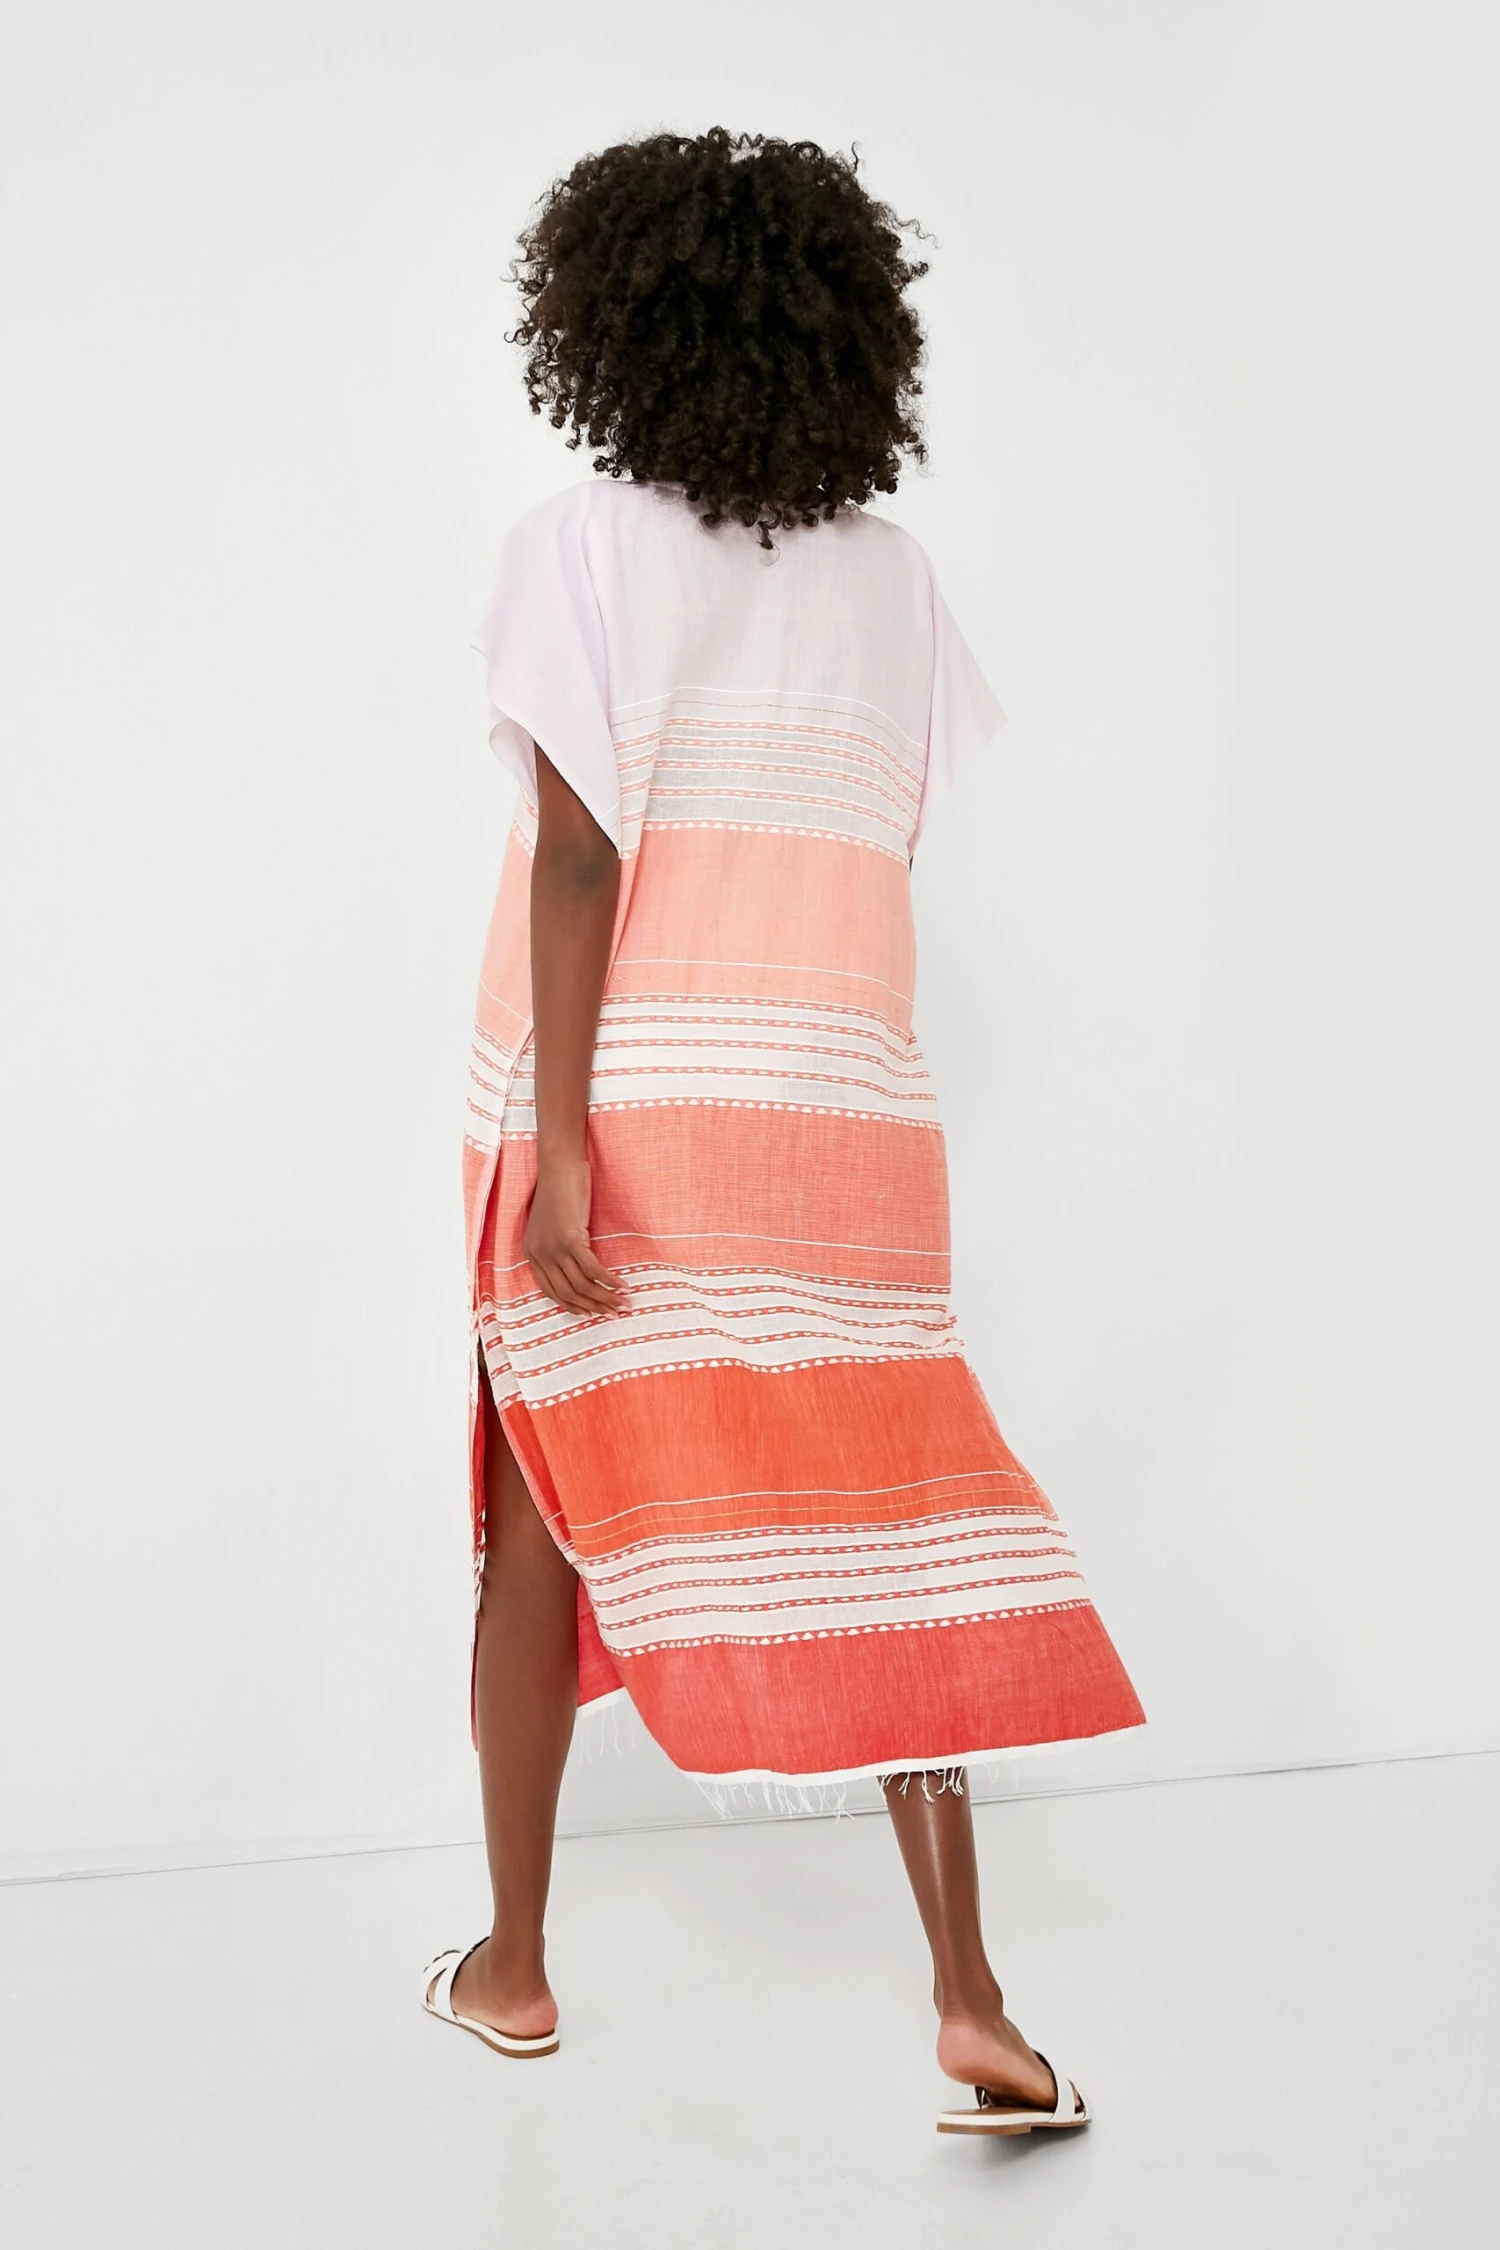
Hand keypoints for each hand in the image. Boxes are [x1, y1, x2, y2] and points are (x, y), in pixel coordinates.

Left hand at [523, 1152, 621, 1315]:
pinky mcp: (570, 1239)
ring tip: (624, 1303)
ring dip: (605, 1297)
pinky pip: (592, 1269)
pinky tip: (623, 1285)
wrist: (558, 1166)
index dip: (573, 1306)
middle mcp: (540, 1255)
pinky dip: (609, 1281)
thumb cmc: (559, 1189)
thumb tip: (578, 1264)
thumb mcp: (552, 1223)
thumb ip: (558, 1245)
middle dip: (593, 1307)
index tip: (591, 1313)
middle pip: (568, 1293)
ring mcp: (553, 1248)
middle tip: (614, 1312)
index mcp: (532, 1253)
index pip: (552, 1292)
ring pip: (581, 1285)